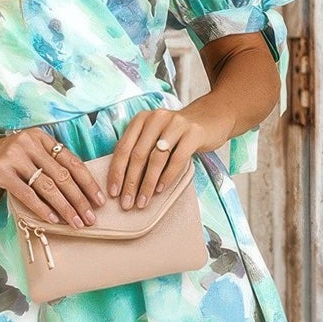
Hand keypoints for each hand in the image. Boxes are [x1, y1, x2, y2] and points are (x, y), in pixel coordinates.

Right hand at [0, 127, 107, 228]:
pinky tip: (54, 219)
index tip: (99, 200)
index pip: (71, 160)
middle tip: (90, 218)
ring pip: (48, 186)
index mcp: (40, 136)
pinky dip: (42, 208)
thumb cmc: (4, 160)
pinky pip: (28, 194)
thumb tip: (80, 190)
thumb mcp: (28, 154)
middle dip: (80, 199)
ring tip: (76, 223)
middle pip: (62, 175)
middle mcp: (29, 143)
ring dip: (65, 208)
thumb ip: (49, 163)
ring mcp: (14, 156)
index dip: (87, 182)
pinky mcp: (1, 172)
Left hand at [108, 105, 229, 209]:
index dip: (116, 171)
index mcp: (141, 119)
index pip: (123, 147)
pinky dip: (167, 177)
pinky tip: (160, 190)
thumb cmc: (177, 133)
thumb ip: (139, 149)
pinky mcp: (193, 133)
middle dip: (130, 183)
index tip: (113, 193)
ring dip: (147, 184)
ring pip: (156, 158)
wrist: (210, 118)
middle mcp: (156, 118)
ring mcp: (175, 124)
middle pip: (138, 155)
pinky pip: (177, 159)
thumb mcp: (154, 135)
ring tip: (142, 202)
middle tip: (126, 203)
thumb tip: (122, 182)